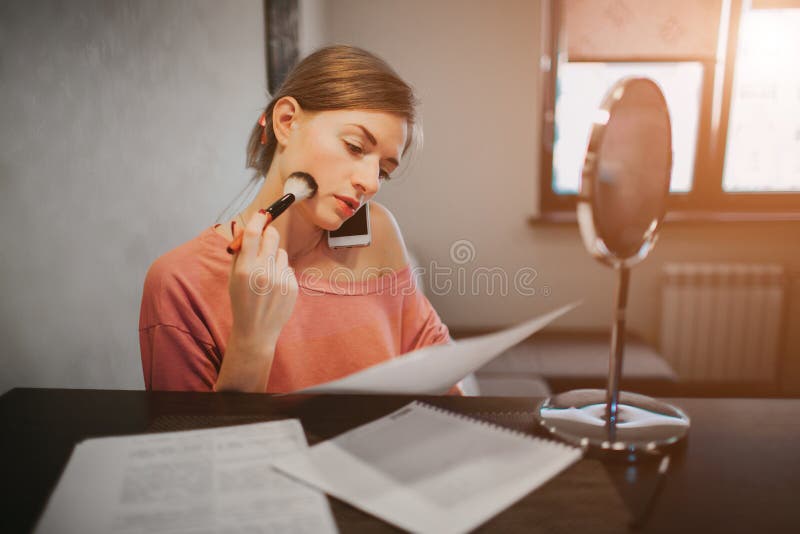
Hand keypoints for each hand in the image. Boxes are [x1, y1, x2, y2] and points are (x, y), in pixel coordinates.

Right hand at [228, 210, 297, 351]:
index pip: (252, 234)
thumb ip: (237, 251)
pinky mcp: (292, 286)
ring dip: (274, 257)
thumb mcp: (233, 277)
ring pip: (281, 252)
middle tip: (266, 236)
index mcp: (244, 269)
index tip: (261, 214)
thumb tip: (239, 225)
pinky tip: (274, 287)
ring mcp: (279, 279)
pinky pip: (287, 267)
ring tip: (266, 275)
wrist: (256, 330)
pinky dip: (281, 272)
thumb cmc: (241, 301)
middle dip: (269, 232)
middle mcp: (263, 272)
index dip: (258, 219)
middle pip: (272, 236)